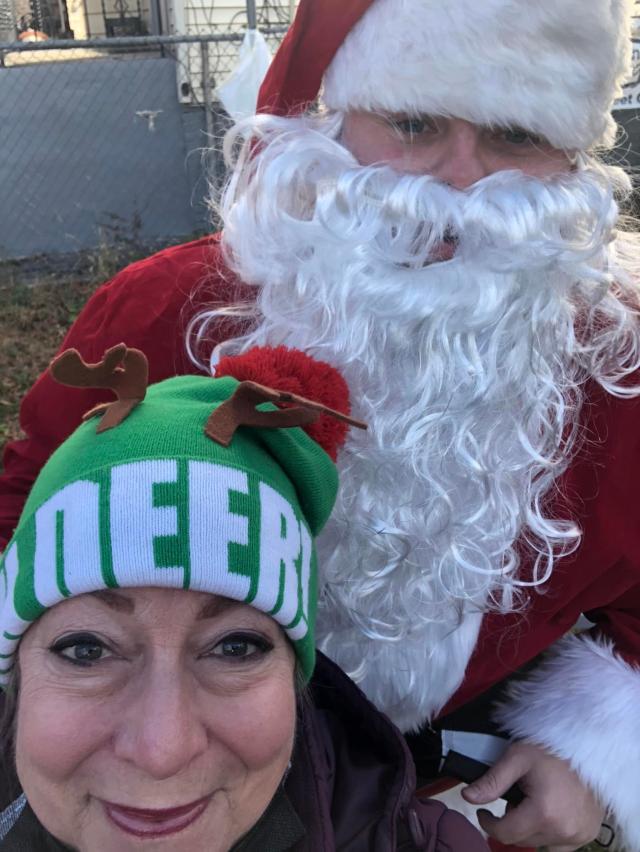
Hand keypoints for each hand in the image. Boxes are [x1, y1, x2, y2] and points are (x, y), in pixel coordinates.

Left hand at [460, 741, 604, 850]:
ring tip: (533, 801)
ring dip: (530, 828)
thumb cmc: (552, 749)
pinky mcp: (588, 834)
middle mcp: (563, 831)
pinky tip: (549, 811)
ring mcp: (578, 835)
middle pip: (522, 839)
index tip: (483, 812)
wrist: (589, 746)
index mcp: (543, 814)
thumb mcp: (517, 758)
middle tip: (514, 797)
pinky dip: (549, 832)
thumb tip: (467, 797)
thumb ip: (492, 780)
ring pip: (539, 842)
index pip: (505, 834)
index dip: (488, 823)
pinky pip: (559, 844)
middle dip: (511, 822)